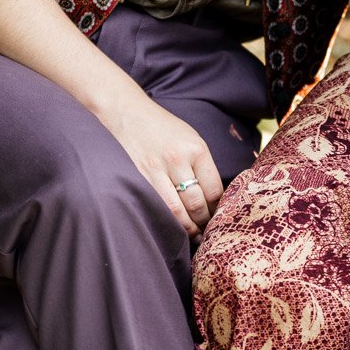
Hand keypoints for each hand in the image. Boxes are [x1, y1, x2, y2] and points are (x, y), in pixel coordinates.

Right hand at [99, 94, 224, 237]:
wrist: (128, 114)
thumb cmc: (164, 128)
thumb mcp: (191, 139)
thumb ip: (203, 165)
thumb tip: (215, 197)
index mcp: (196, 149)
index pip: (214, 189)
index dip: (218, 209)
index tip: (220, 217)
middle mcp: (178, 160)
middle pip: (197, 203)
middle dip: (205, 222)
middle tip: (209, 231)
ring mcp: (157, 170)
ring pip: (177, 210)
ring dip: (188, 228)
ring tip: (195, 236)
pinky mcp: (139, 178)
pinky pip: (158, 206)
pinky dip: (168, 220)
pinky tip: (174, 228)